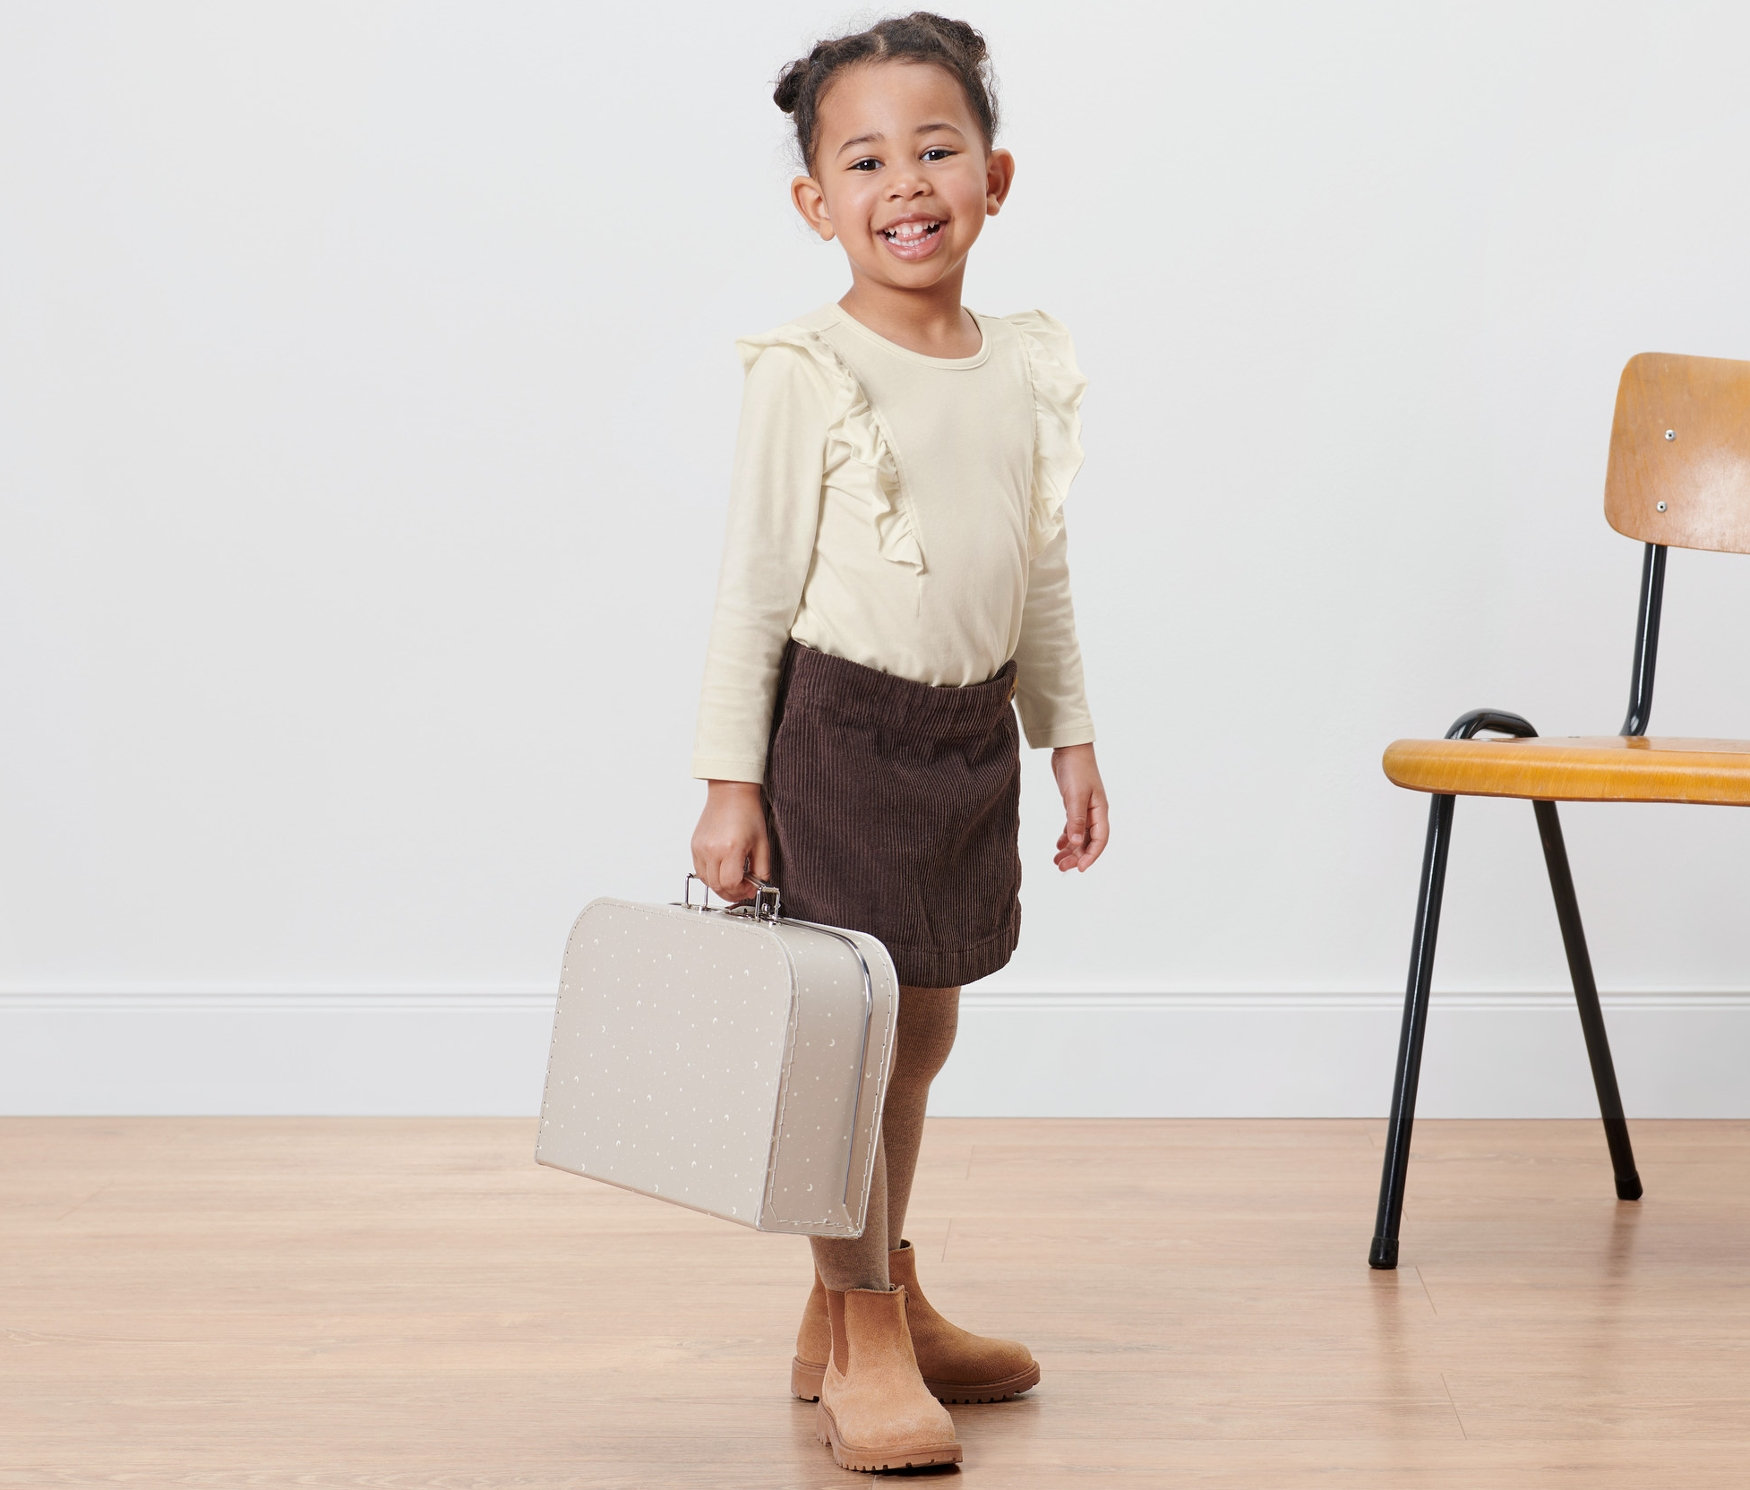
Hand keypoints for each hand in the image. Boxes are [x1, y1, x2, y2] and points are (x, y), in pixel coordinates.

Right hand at [691, 780, 771, 900]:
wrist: (730, 792)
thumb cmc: (747, 812)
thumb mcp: (762, 843)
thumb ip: (762, 868)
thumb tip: (757, 886)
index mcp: (730, 848)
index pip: (731, 884)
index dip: (742, 891)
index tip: (751, 888)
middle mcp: (712, 849)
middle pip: (718, 886)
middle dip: (732, 893)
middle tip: (744, 889)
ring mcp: (700, 848)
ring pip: (707, 881)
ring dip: (721, 886)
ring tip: (734, 880)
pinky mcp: (694, 846)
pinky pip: (700, 870)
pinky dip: (711, 876)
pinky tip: (722, 871)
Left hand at [1050, 743, 1108, 871]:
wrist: (1069, 748)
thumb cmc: (1076, 769)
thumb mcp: (1075, 795)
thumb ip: (1075, 819)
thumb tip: (1076, 843)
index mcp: (1100, 811)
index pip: (1100, 840)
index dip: (1091, 856)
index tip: (1080, 868)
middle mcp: (1095, 812)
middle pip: (1089, 841)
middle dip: (1077, 856)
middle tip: (1061, 867)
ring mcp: (1085, 809)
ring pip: (1079, 836)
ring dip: (1070, 850)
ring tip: (1057, 862)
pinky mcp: (1074, 804)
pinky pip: (1073, 827)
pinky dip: (1066, 837)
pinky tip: (1058, 846)